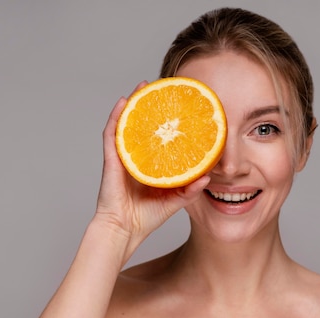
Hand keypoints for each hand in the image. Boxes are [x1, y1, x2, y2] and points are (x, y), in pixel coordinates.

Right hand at [94, 82, 209, 246]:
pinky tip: (123, 103)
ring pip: (127, 123)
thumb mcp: (175, 200)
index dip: (168, 121)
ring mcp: (123, 156)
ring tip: (143, 85)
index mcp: (151, 164)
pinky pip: (112, 134)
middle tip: (163, 87)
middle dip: (151, 105)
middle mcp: (136, 156)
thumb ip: (190, 188)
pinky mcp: (112, 159)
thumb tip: (208, 175)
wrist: (125, 230)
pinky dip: (116, 117)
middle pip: (143, 125)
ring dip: (134, 103)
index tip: (181, 107)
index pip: (159, 137)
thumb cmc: (146, 217)